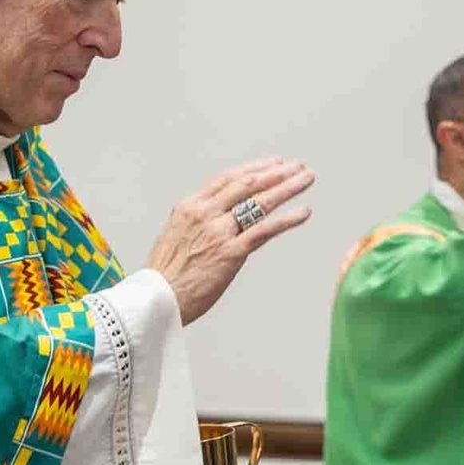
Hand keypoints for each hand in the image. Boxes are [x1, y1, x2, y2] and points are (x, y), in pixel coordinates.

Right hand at [147, 158, 314, 324]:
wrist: (156, 300)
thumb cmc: (164, 277)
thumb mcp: (175, 238)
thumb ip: (196, 225)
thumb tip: (212, 222)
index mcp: (190, 206)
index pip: (228, 179)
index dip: (254, 169)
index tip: (274, 164)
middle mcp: (205, 213)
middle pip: (248, 185)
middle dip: (276, 173)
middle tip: (298, 167)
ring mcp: (218, 232)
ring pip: (260, 202)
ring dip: (287, 187)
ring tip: (307, 178)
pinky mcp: (230, 253)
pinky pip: (265, 231)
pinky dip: (287, 220)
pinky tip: (304, 212)